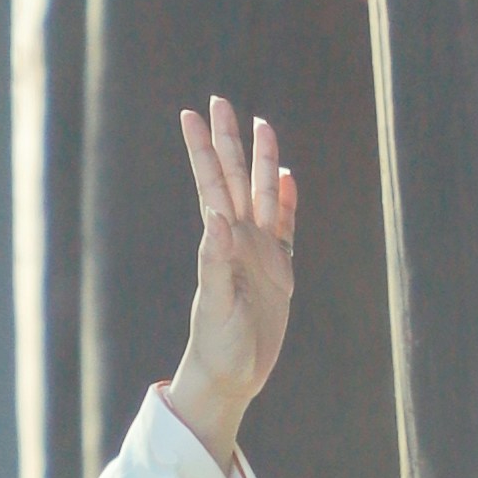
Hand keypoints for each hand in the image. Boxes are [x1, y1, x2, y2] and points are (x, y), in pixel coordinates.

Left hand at [164, 93, 295, 464]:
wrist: (231, 376)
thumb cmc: (217, 345)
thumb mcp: (216, 305)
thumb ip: (216, 261)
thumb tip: (217, 216)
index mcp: (220, 241)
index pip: (210, 183)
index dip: (201, 149)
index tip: (191, 114)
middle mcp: (238, 239)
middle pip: (234, 177)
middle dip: (229, 140)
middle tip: (221, 101)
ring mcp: (260, 252)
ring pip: (262, 195)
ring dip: (262, 162)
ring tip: (264, 126)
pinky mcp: (280, 271)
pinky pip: (285, 227)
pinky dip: (286, 202)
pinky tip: (286, 179)